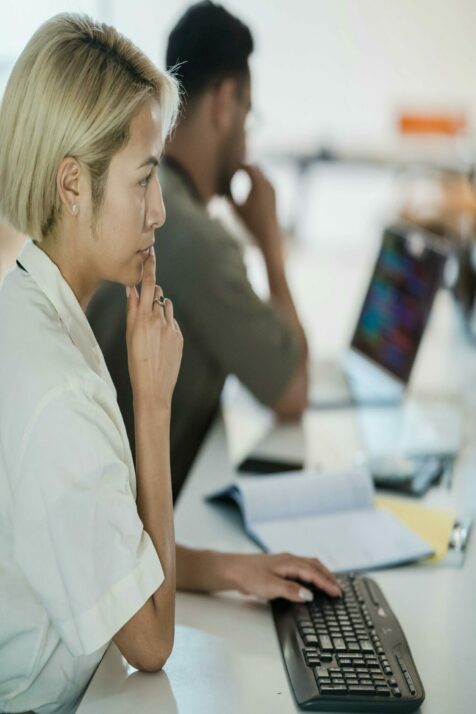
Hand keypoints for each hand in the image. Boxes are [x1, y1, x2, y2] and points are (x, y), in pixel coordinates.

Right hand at [126, 248, 182, 408]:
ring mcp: (172, 328)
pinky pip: (172, 322)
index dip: (150, 266)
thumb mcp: (129, 335)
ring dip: (159, 309)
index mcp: (143, 317)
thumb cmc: (135, 362)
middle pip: (158, 293)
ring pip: (166, 306)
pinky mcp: (179, 337)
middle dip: (152, 292)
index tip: (150, 252)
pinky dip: (166, 325)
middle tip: (144, 302)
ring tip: (150, 328)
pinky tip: (159, 341)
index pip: (148, 284)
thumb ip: (132, 310)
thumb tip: (132, 289)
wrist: (153, 387)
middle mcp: (159, 319)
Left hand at [227, 552, 340, 602]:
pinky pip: (301, 567)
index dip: (327, 583)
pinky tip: (310, 580)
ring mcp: (284, 562)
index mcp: (289, 562)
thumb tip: (309, 595)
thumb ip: (290, 591)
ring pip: (308, 565)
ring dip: (321, 573)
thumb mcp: (270, 587)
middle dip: (328, 576)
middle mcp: (289, 559)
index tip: (338, 592)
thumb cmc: (248, 576)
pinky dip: (311, 573)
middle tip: (339, 588)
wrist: (231, 569)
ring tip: (330, 583)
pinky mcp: (279, 567)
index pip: (313, 573)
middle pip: (314, 565)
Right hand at [231, 164, 279, 251]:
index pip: (247, 166)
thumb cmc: (250, 223)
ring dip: (253, 171)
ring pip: (261, 172)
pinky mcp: (274, 193)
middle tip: (235, 164)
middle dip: (246, 165)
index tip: (229, 164)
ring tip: (242, 170)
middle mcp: (267, 183)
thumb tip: (220, 190)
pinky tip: (251, 181)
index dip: (238, 164)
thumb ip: (229, 197)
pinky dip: (258, 178)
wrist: (268, 233)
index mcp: (258, 184)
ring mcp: (272, 188)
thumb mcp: (236, 209)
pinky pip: (265, 180)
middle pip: (255, 167)